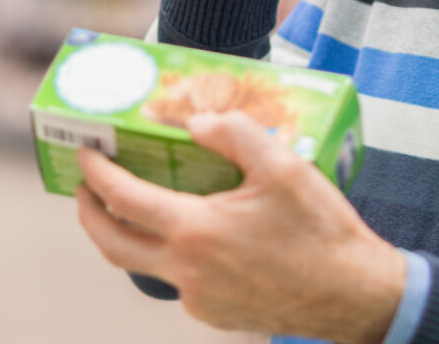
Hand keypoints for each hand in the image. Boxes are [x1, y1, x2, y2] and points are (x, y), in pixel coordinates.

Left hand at [74, 111, 403, 343]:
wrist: (354, 295)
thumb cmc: (321, 230)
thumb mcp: (283, 165)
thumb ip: (233, 134)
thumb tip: (194, 123)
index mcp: (195, 231)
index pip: (122, 198)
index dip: (96, 172)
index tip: (85, 153)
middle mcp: (186, 271)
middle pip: (112, 244)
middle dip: (89, 214)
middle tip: (84, 188)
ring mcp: (198, 298)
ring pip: (144, 266)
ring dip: (130, 236)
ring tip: (137, 208)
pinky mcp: (215, 314)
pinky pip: (180, 282)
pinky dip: (174, 256)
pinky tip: (199, 236)